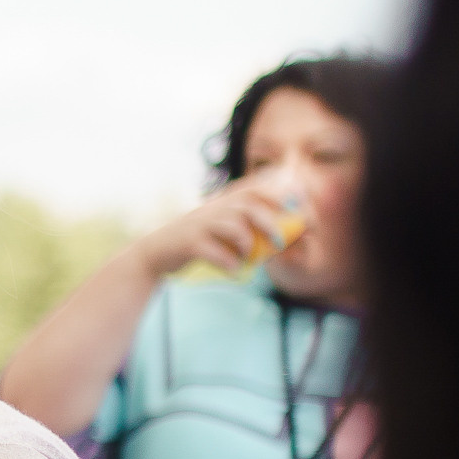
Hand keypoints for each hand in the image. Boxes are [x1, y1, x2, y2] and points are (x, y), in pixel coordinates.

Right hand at [136, 175, 294, 276]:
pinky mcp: (189, 243)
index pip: (258, 188)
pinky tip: (234, 271)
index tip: (301, 215)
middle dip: (270, 222)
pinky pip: (214, 252)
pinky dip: (229, 263)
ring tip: (250, 259)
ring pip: (234, 226)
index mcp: (225, 201)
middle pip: (249, 204)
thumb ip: (251, 228)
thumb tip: (289, 238)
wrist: (157, 252)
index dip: (283, 197)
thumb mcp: (223, 227)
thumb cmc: (199, 242)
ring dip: (248, 245)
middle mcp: (215, 207)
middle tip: (281, 243)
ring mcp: (201, 224)